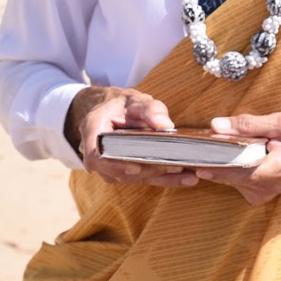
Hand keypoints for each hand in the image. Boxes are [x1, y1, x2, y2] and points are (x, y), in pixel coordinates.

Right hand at [67, 86, 199, 187]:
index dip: (114, 165)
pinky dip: (166, 180)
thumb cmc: (124, 105)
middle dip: (148, 171)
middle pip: (118, 171)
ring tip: (187, 175)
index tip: (135, 168)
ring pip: (132, 179)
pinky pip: (143, 179)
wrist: (115, 111)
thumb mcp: (135, 100)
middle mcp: (97, 153)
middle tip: (175, 167)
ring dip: (160, 178)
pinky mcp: (125, 173)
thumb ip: (150, 109)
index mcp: (93, 130)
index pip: (96, 155)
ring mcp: (109, 167)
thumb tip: (166, 125)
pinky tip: (187, 179)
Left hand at [193, 112, 280, 203]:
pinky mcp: (259, 194)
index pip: (235, 170)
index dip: (211, 163)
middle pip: (226, 176)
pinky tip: (228, 156)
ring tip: (208, 148)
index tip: (191, 155)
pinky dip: (229, 168)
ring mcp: (263, 193)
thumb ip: (249, 124)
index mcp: (276, 168)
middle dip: (209, 160)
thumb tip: (217, 125)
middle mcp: (267, 186)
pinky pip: (235, 181)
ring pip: (229, 179)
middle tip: (191, 147)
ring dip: (218, 164)